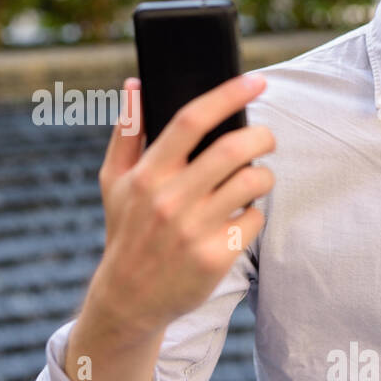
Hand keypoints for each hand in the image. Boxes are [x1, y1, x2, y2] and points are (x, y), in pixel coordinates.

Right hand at [82, 73, 274, 340]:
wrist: (129, 298)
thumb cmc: (125, 230)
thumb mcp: (114, 181)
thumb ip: (127, 131)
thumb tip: (136, 84)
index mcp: (147, 174)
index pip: (190, 120)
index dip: (227, 95)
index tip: (255, 81)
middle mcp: (170, 199)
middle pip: (233, 149)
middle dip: (262, 136)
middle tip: (266, 138)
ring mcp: (193, 230)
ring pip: (252, 182)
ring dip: (263, 174)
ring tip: (255, 177)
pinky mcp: (215, 257)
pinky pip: (254, 220)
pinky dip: (254, 213)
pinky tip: (240, 217)